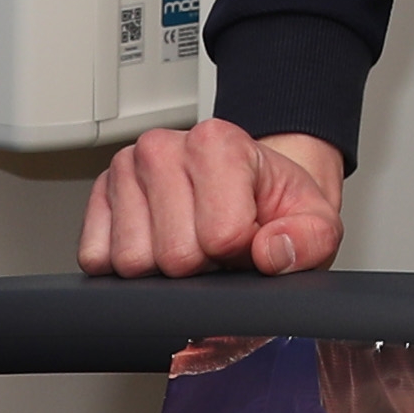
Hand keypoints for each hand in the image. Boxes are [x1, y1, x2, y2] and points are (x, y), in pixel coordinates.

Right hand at [78, 118, 345, 278]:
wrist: (248, 187)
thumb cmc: (272, 203)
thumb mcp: (316, 221)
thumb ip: (310, 238)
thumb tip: (271, 252)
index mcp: (217, 142)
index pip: (220, 236)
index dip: (240, 252)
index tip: (248, 236)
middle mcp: (162, 147)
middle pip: (173, 256)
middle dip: (202, 265)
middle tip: (218, 244)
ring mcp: (124, 170)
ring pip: (132, 263)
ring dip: (164, 270)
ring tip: (191, 242)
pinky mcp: (98, 199)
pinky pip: (97, 260)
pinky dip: (130, 268)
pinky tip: (158, 244)